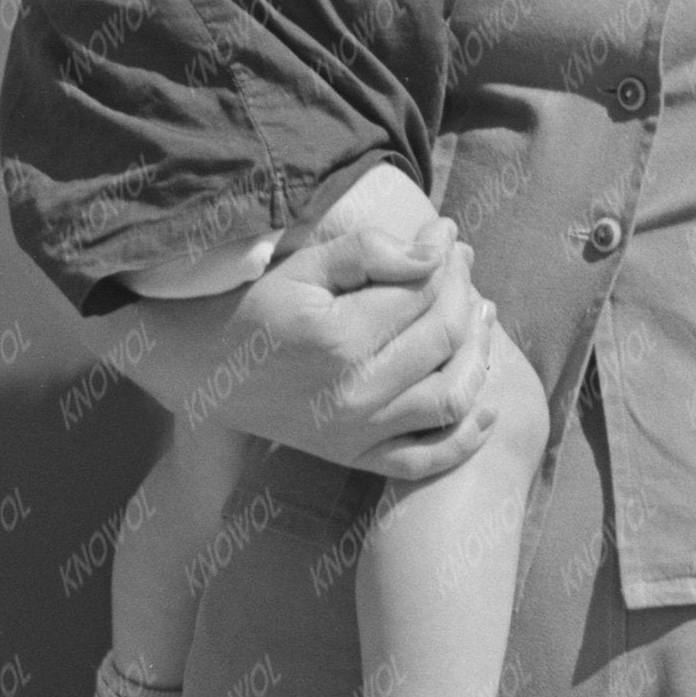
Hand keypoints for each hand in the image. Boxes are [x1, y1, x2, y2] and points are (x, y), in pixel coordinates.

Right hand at [104, 209, 501, 483]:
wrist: (206, 371)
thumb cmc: (258, 308)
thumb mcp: (302, 266)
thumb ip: (369, 251)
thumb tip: (437, 249)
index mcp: (337, 338)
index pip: (422, 293)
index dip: (445, 260)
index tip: (447, 236)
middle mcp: (351, 392)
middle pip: (443, 338)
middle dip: (464, 293)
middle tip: (463, 266)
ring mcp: (356, 433)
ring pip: (450, 397)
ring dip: (480, 353)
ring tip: (482, 315)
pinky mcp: (356, 458)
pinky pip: (427, 459)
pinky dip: (467, 438)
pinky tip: (488, 403)